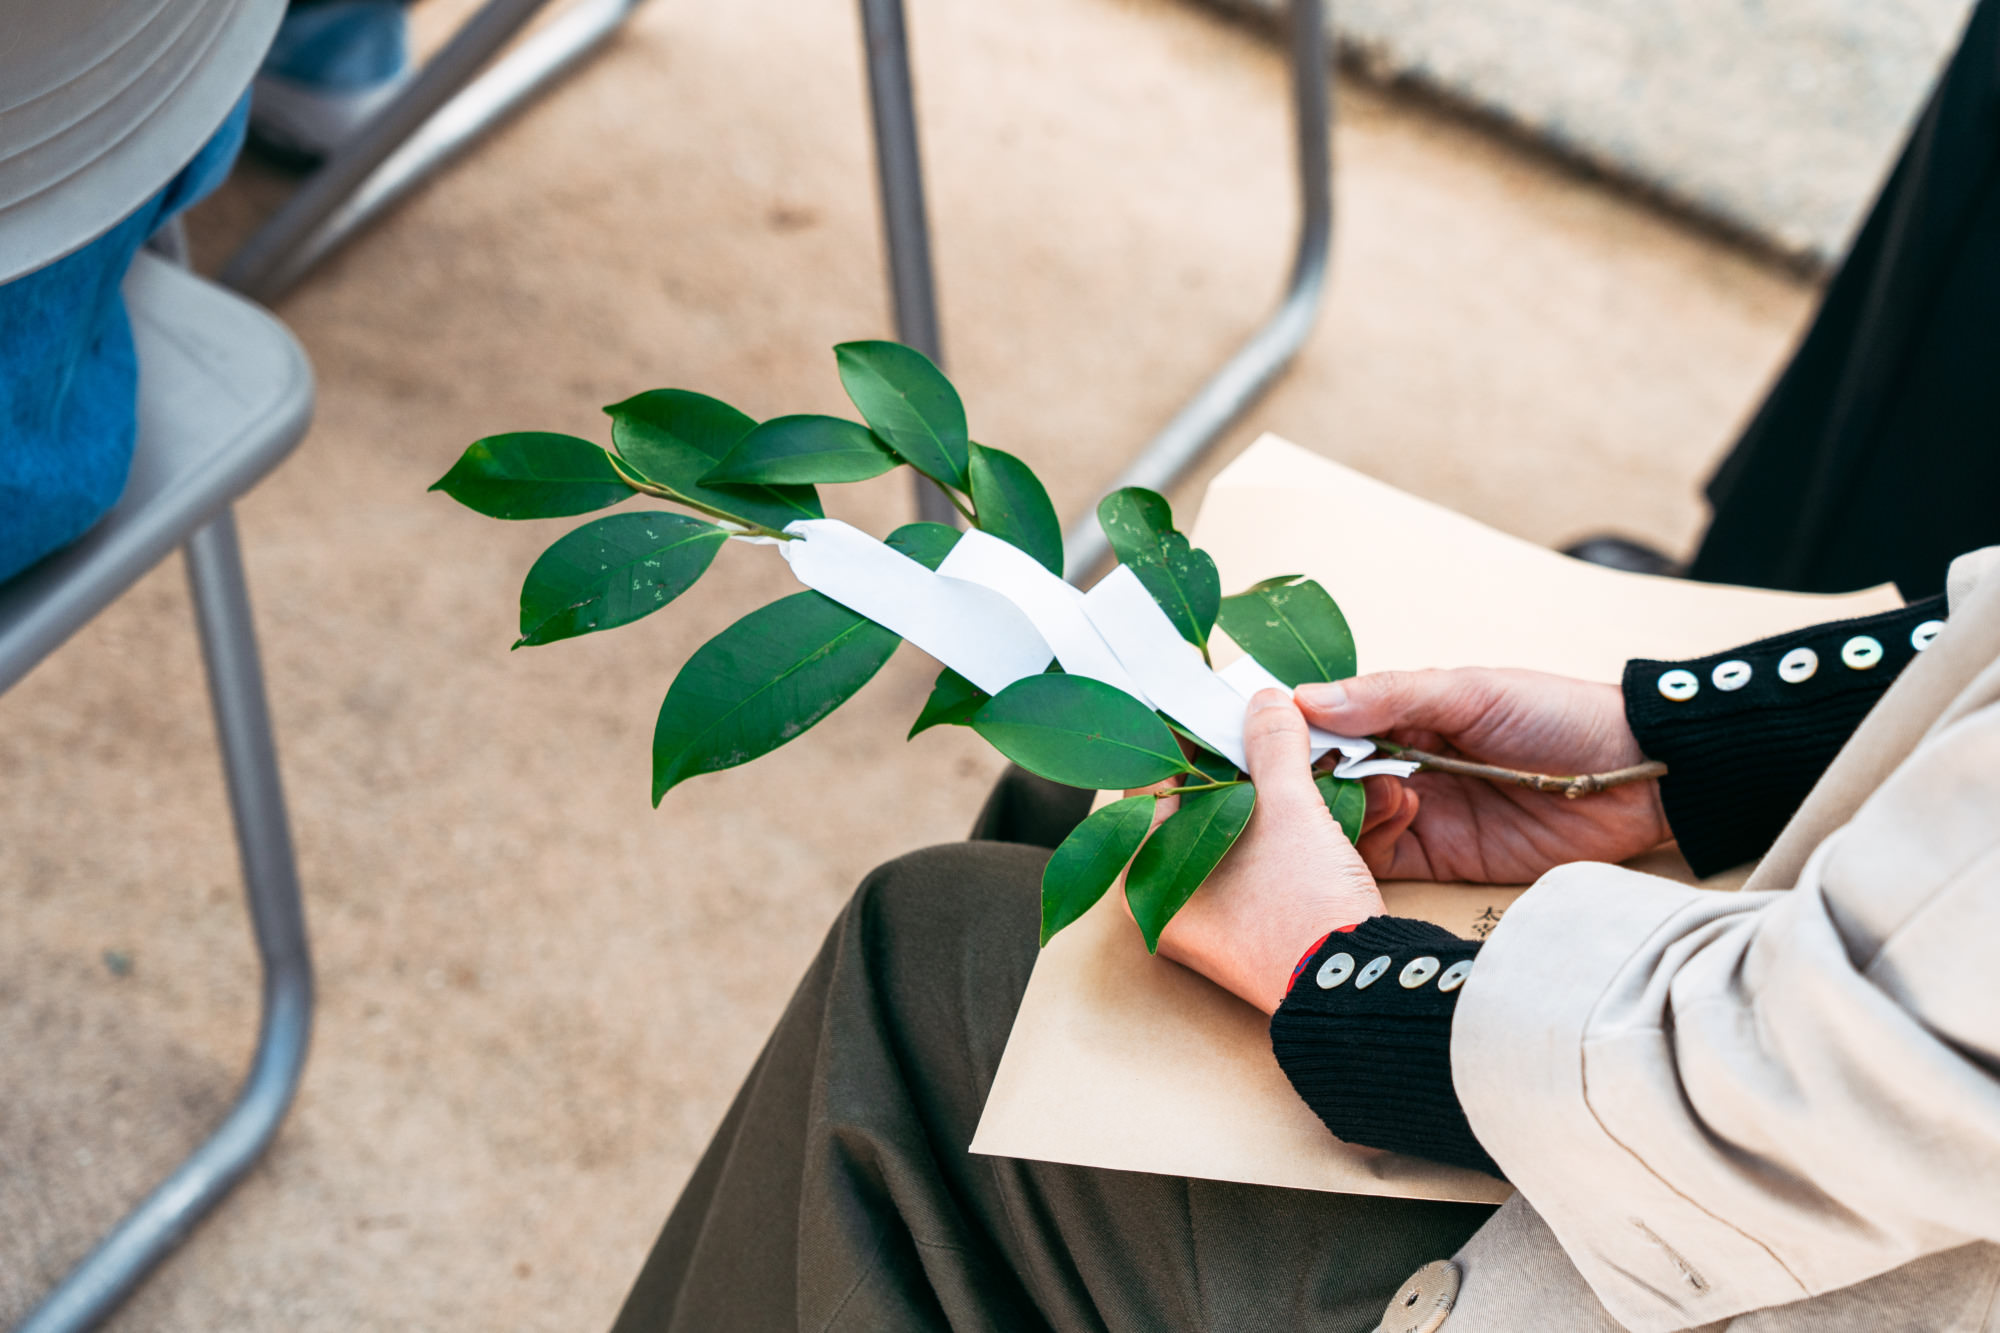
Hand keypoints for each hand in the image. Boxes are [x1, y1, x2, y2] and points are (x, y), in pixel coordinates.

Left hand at [1133, 690, 1384, 1014]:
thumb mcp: (1288, 811)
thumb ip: (1271, 746)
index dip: (1190, 732)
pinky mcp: (1259, 927)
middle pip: (1208, 802)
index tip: (1220, 701)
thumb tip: (1263, 702)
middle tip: (1283, 726)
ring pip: (1248, 830)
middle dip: (1258, 763)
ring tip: (1334, 762)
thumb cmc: (1302, 907)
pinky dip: (1307, 830)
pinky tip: (1351, 801)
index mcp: (1148, 871)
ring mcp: (1216, 916)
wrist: (1360, 993)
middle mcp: (1171, 897)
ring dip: (1295, 794)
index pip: (1154, 778)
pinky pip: (1273, 860)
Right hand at [1297, 668, 1670, 883]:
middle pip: (1324, 778)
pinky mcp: (1437, 857)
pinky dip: (1362, 850)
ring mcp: (1415, 812)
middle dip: (1303, 780)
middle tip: (1289, 781)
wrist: (1637, 777)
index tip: (1257, 736)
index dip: (1289, 731)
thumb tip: (1306, 700)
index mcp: (1402, 712)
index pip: (1326, 722)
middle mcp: (1399, 762)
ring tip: (1360, 795)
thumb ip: (1391, 696)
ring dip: (1336, 813)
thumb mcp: (1471, 691)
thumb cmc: (1559, 715)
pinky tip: (1378, 825)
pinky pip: (1379, 860)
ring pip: (1342, 822)